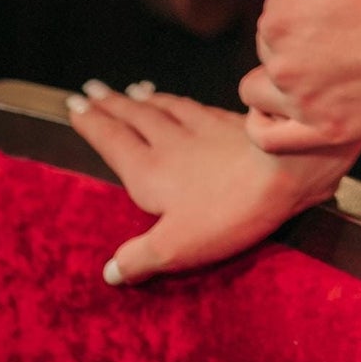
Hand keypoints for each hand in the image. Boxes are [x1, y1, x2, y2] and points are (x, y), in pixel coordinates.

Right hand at [65, 79, 360, 284]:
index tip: (74, 106)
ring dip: (144, 99)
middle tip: (91, 90)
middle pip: (133, 117)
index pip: (112, 140)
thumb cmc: (228, 210)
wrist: (286, 168)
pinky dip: (179, 101)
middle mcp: (169, 142)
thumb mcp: (176, 246)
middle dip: (110, 104)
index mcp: (148, 171)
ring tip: (131, 90)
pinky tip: (182, 102)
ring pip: (164, 107)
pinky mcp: (231, 123)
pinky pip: (194, 107)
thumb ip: (140, 257)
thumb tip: (110, 271)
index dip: (91, 123)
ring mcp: (202, 128)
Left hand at [236, 0, 360, 151]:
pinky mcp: (323, 131)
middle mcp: (281, 64)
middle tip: (335, 34)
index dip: (301, 4)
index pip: (271, 11)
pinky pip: (268, 137)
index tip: (332, 5)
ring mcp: (301, 102)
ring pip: (259, 91)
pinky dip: (267, 124)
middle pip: (267, 49)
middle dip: (292, 39)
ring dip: (276, 79)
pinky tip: (285, 110)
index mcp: (280, 19)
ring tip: (312, 70)